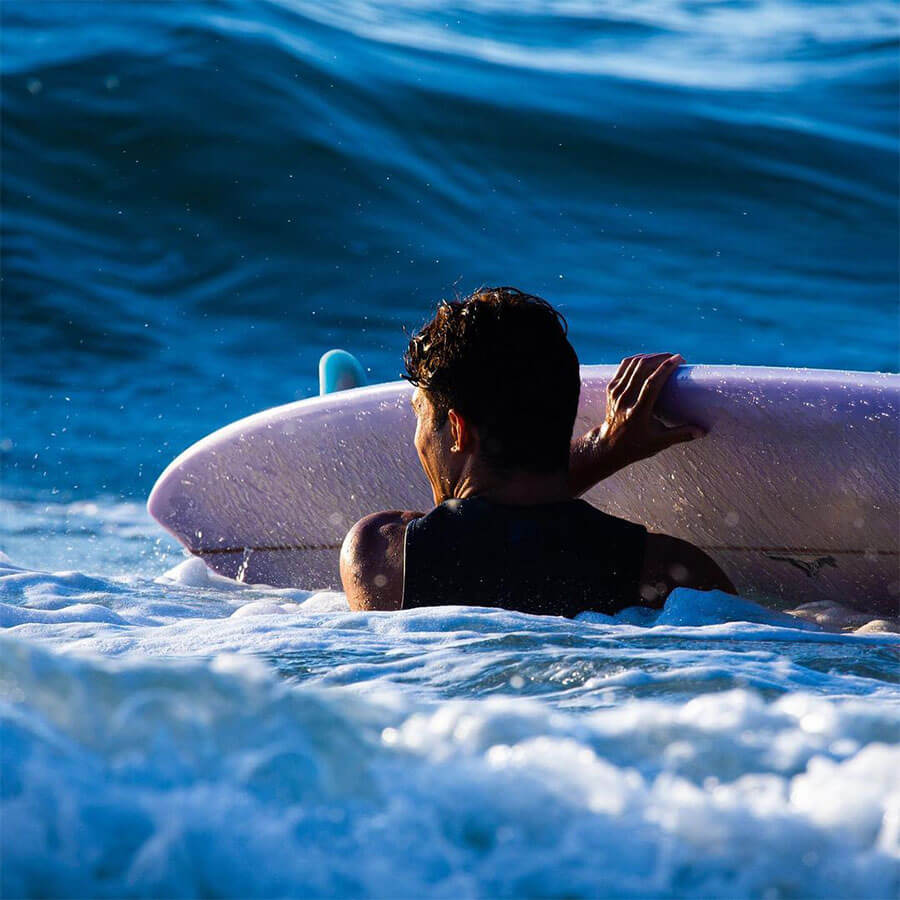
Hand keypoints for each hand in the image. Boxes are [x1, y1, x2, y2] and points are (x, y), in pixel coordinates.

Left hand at [569, 353, 703, 495]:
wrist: (609, 446)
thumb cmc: (637, 445)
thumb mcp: (660, 442)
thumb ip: (682, 435)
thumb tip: (703, 431)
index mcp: (637, 413)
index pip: (651, 384)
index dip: (665, 368)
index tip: (679, 359)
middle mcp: (624, 400)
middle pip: (641, 369)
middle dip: (660, 358)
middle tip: (675, 358)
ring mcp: (615, 393)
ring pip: (632, 364)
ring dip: (650, 357)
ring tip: (665, 357)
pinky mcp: (611, 388)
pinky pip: (624, 366)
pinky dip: (638, 359)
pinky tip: (649, 359)